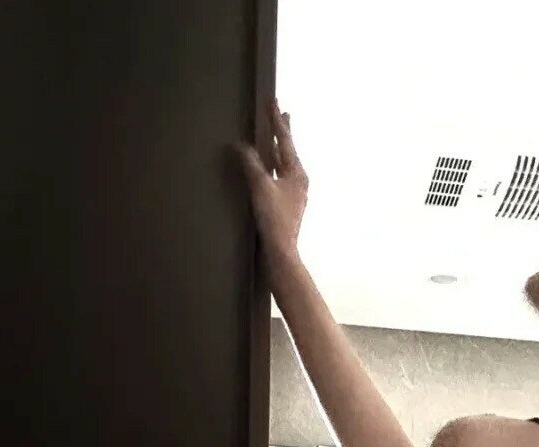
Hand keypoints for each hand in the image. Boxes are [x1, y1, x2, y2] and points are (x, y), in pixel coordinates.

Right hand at [234, 98, 307, 262]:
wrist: (281, 252)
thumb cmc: (274, 219)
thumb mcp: (260, 186)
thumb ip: (251, 163)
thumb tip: (240, 145)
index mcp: (297, 173)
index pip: (285, 140)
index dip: (277, 121)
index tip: (274, 101)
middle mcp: (298, 181)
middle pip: (288, 150)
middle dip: (282, 132)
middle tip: (282, 113)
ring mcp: (293, 193)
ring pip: (283, 164)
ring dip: (276, 149)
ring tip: (273, 137)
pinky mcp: (285, 205)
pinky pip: (277, 177)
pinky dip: (271, 167)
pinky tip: (266, 168)